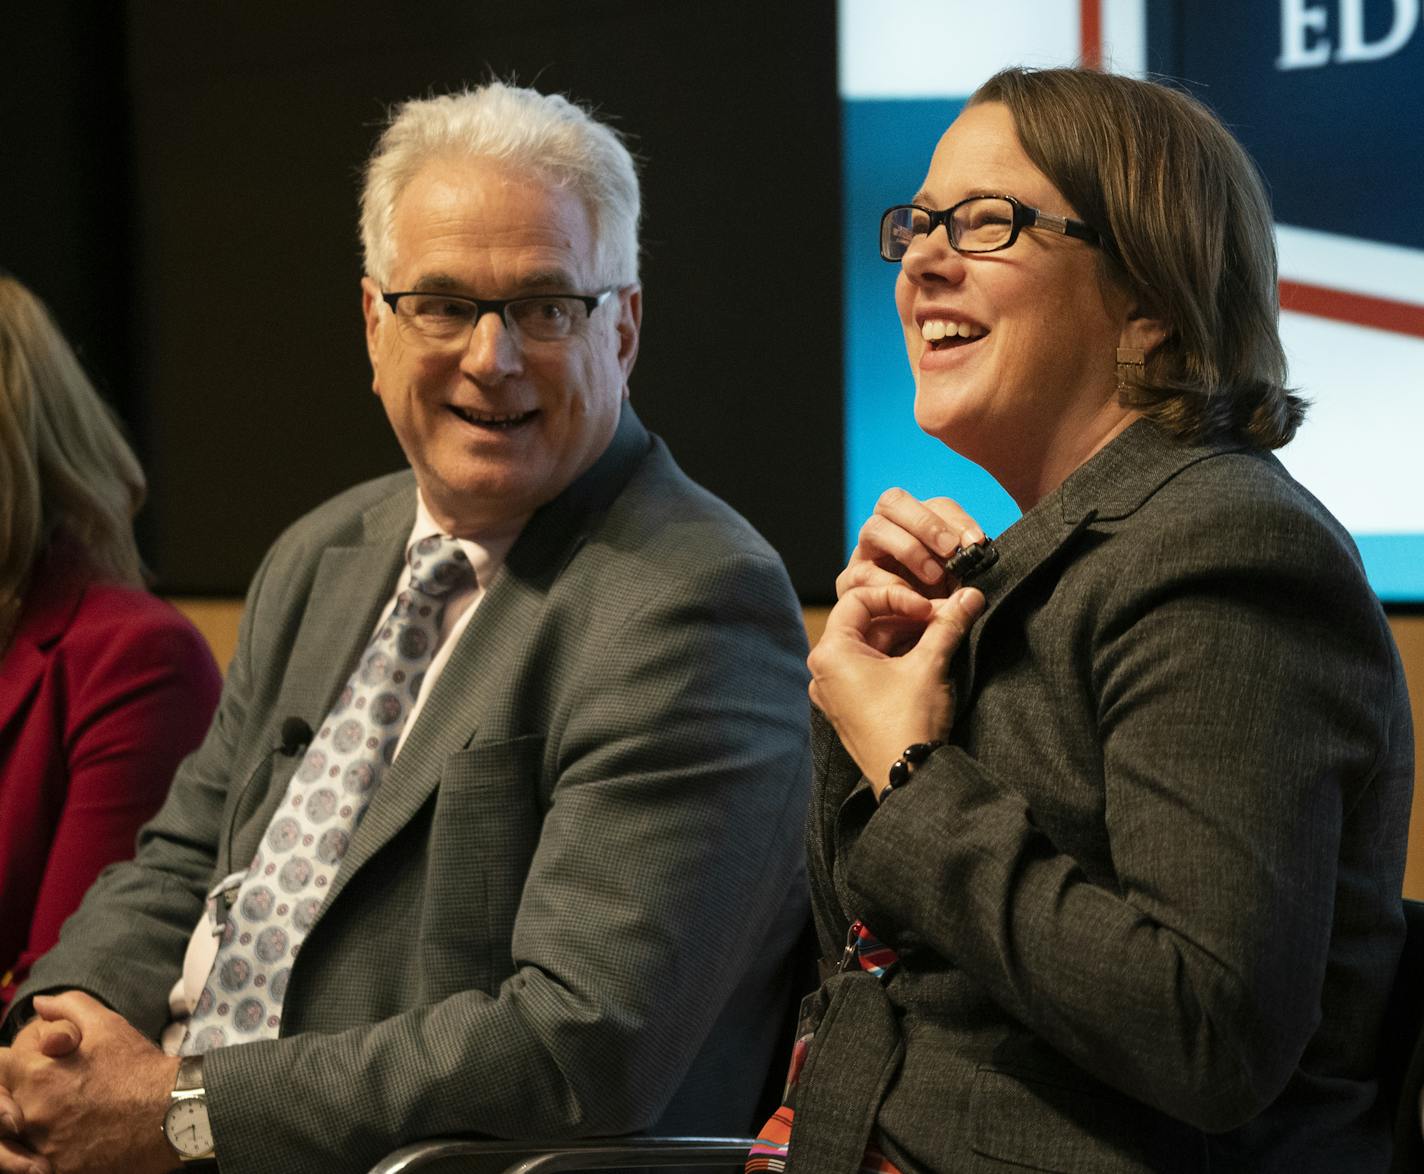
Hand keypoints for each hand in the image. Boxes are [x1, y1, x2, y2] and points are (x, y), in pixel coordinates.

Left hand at [0, 992, 178, 1173]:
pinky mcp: (59, 1168)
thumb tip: (40, 1004)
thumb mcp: (108, 1024)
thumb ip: (68, 1007)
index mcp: (37, 1072)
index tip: (47, 1064)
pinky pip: (41, 1159)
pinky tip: (82, 1134)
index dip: (26, 1062)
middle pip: (11, 1101)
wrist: (172, 1111)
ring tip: (77, 1113)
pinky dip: (55, 1148)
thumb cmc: (138, 1066)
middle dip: (33, 1092)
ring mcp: (44, 1145)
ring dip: (43, 1121)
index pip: (3, 1065)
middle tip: (68, 1090)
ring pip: (24, 1132)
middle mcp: (32, 1111)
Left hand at [809, 583, 983, 795]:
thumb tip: (970, 595)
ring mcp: (836, 691)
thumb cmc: (909, 723)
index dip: (898, 596)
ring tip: (942, 635)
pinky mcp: (851, 707)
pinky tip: (929, 655)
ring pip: (872, 645)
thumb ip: (948, 624)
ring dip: (907, 635)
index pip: (859, 599)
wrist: (910, 780)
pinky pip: (872, 669)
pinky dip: (899, 657)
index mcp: (831, 653)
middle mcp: (825, 670)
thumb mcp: (930, 665)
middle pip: (866, 622)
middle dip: (908, 616)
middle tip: (945, 617)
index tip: (930, 608)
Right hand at [836, 488, 984, 605]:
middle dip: (926, 524)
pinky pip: (863, 573)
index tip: (976, 542)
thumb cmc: (937, 611)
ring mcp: (864, 555)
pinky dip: (891, 584)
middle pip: (893, 502)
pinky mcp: (850, 583)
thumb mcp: (959, 586)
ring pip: (874, 529)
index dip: (956, 519)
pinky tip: (913, 601)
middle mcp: (886, 534)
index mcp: (916, 528)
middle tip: (950, 550)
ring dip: (908, 549)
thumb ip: (967, 564)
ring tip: (934, 577)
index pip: (934, 506)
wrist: (912, 649)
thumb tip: (977, 547)